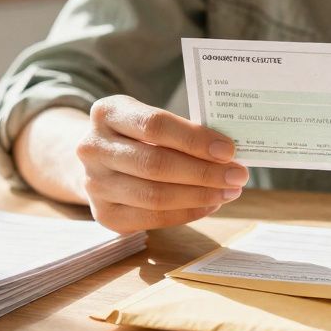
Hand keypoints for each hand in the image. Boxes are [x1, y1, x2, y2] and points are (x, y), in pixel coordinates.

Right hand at [76, 95, 248, 233]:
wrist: (99, 160)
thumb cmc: (137, 135)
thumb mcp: (149, 119)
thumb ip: (181, 131)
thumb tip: (228, 153)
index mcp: (107, 112)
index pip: (155, 126)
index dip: (195, 139)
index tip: (228, 150)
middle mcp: (93, 147)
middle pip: (156, 164)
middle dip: (204, 172)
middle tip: (238, 175)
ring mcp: (95, 183)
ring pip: (155, 195)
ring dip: (200, 195)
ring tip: (229, 191)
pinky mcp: (105, 213)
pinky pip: (153, 217)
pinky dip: (187, 212)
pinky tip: (210, 204)